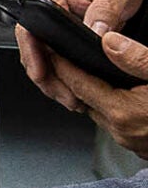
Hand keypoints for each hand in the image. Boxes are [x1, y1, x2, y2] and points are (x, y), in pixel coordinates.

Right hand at [20, 0, 147, 108]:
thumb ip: (105, 11)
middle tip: (65, 95)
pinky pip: (54, 60)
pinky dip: (62, 76)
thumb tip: (96, 34)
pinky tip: (75, 89)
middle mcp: (46, 12)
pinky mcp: (61, 36)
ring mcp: (52, 25)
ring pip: (41, 59)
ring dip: (53, 81)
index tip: (41, 71)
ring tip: (72, 99)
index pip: (29, 28)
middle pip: (32, 50)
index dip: (32, 53)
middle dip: (45, 76)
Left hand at [50, 31, 147, 153]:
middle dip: (74, 77)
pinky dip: (112, 105)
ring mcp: (131, 141)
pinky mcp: (141, 146)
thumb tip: (108, 41)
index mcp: (123, 111)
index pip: (78, 83)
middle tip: (64, 54)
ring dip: (93, 93)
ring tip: (88, 69)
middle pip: (85, 99)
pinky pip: (116, 122)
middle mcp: (121, 130)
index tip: (50, 47)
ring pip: (100, 111)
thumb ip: (137, 58)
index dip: (62, 63)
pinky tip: (119, 92)